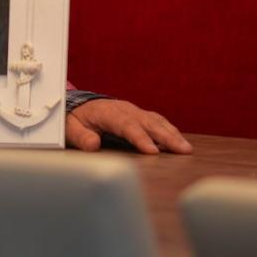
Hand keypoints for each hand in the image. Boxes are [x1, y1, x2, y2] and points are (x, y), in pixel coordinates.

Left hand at [66, 98, 192, 154]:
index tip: (152, 151)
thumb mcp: (70, 128)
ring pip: (156, 121)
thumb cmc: (76, 119)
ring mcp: (134, 111)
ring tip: (186, 148)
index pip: (126, 126)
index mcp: (108, 113)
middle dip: (166, 137)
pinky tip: (179, 141)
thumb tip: (93, 145)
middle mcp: (125, 110)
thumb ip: (81, 137)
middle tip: (182, 150)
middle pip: (148, 123)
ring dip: (172, 134)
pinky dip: (170, 130)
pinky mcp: (140, 115)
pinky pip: (157, 121)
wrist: (79, 105)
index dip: (140, 138)